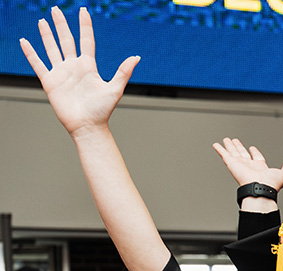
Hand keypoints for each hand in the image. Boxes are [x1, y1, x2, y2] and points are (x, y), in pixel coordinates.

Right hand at [20, 8, 139, 139]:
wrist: (88, 126)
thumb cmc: (102, 111)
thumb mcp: (115, 89)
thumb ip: (123, 72)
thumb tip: (136, 57)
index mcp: (89, 66)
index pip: (86, 40)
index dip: (84, 25)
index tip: (83, 11)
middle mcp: (74, 67)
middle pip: (66, 40)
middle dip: (61, 25)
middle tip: (56, 9)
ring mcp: (61, 73)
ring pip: (52, 48)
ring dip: (47, 35)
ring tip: (42, 21)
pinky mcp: (50, 82)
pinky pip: (37, 64)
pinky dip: (30, 53)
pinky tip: (24, 41)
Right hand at [212, 137, 282, 191]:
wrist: (261, 188)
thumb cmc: (271, 184)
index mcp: (260, 168)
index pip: (256, 158)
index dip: (255, 152)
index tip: (252, 148)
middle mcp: (249, 167)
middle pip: (243, 154)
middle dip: (239, 147)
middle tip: (235, 141)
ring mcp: (240, 165)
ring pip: (233, 153)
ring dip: (230, 146)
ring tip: (227, 140)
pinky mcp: (232, 164)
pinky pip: (224, 155)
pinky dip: (219, 150)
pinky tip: (216, 144)